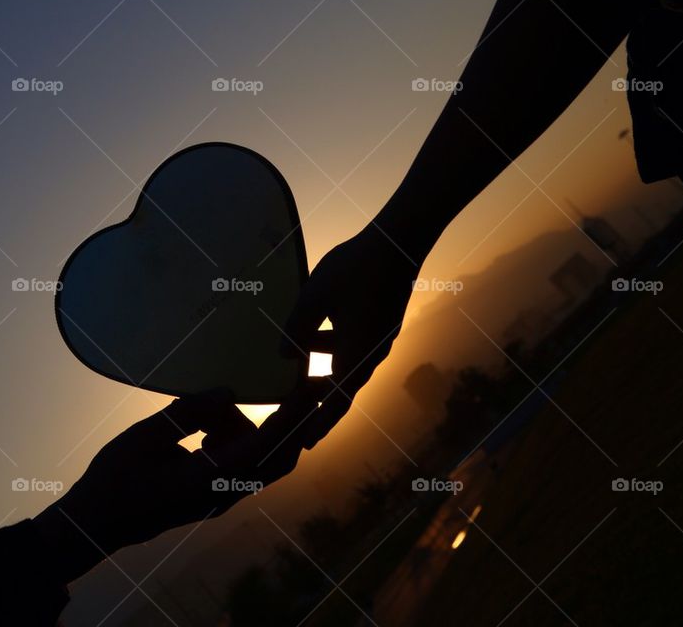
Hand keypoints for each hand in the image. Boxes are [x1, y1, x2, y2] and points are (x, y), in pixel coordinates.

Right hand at [35, 383, 323, 578]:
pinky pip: (240, 467)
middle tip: (304, 386)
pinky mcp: (211, 498)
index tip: (312, 386)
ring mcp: (218, 500)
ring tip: (210, 409)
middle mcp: (222, 495)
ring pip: (260, 462)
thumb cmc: (112, 480)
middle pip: (279, 460)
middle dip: (294, 424)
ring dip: (251, 430)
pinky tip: (204, 428)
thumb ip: (187, 413)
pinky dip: (236, 441)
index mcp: (208, 480)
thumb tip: (226, 391)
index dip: (292, 414)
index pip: (265, 445)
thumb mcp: (143, 437)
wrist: (94, 524)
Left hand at [284, 226, 418, 447]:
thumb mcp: (315, 296)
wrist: (400, 240)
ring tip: (293, 367)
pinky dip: (332, 349)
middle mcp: (372, 354)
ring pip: (346, 363)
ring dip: (322, 369)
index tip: (305, 443)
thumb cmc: (355, 266)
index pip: (336, 402)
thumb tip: (282, 355)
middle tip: (293, 411)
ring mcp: (380, 339)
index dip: (320, 424)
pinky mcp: (382, 323)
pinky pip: (354, 346)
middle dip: (317, 399)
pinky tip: (312, 335)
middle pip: (341, 387)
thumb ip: (295, 327)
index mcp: (356, 355)